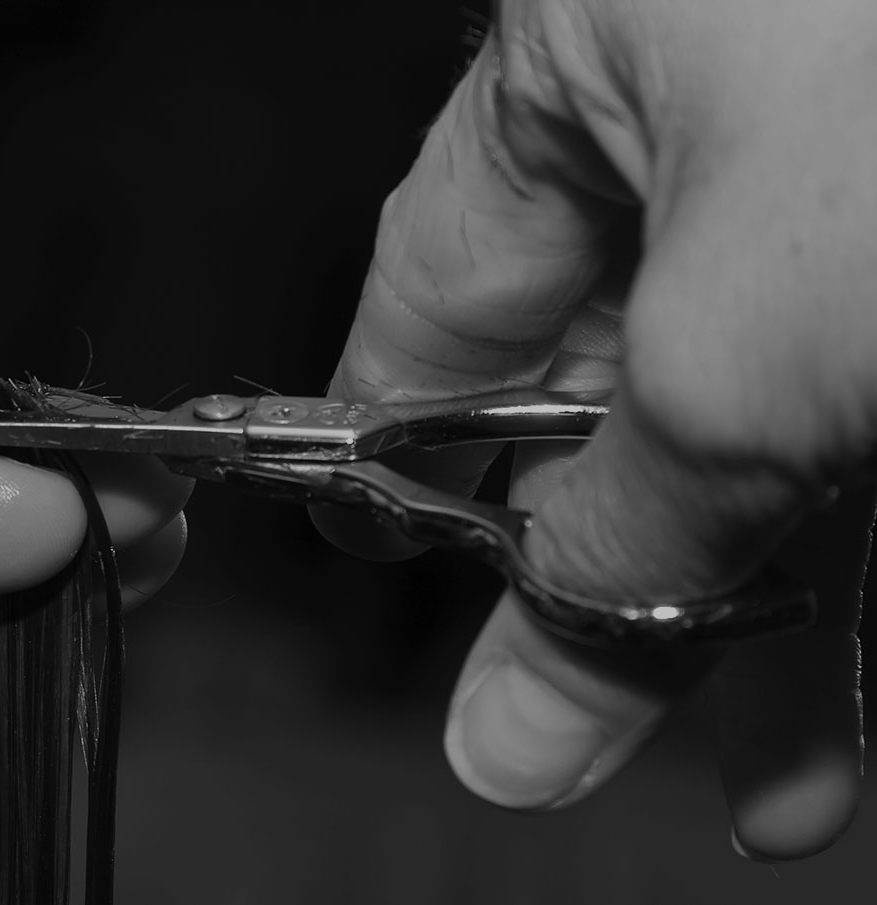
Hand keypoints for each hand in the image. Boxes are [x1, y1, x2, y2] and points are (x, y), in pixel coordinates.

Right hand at [319, 1, 876, 860]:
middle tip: (576, 729)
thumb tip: (508, 719)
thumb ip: (611, 551)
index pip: (447, 275)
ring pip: (783, 416)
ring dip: (780, 608)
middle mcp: (739, 93)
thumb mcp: (743, 361)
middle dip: (625, 573)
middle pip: (624, 374)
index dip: (399, 431)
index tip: (381, 554)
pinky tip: (874, 699)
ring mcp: (869, 170)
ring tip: (779, 776)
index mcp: (607, 44)